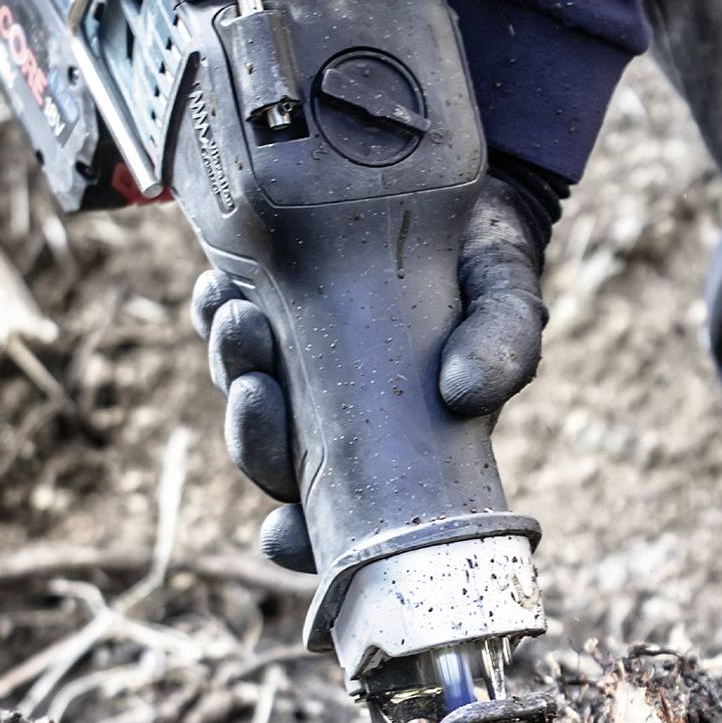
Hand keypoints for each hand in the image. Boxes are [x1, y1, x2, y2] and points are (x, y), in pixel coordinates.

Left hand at [188, 176, 553, 572]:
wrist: (454, 183)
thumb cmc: (486, 257)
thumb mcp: (508, 296)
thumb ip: (507, 344)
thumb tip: (465, 393)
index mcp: (398, 441)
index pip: (338, 516)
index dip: (302, 539)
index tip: (279, 532)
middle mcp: (339, 412)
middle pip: (274, 461)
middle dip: (252, 435)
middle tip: (254, 387)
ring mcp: (297, 362)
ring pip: (245, 394)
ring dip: (229, 366)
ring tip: (233, 315)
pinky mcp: (267, 305)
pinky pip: (224, 326)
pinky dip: (213, 314)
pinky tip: (218, 287)